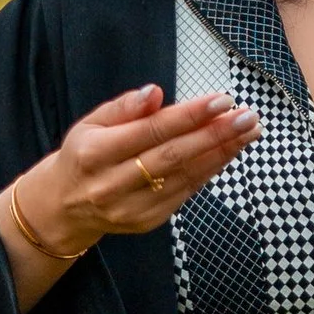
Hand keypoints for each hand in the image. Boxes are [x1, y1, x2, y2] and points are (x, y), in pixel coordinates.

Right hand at [9, 82, 258, 257]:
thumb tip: (154, 92)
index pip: (150, 131)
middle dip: (215, 135)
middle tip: (247, 117)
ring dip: (222, 153)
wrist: (65, 207)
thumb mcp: (90, 124)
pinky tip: (229, 151)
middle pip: (173, 156)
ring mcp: (132, 208)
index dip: (188, 116)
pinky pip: (186, 193)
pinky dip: (210, 170)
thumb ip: (122, 108)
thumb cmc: (83, 155)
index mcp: (94, 153)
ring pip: (185, 177)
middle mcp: (112, 184)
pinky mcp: (147, 222)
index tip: (222, 100)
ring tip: (249, 132)